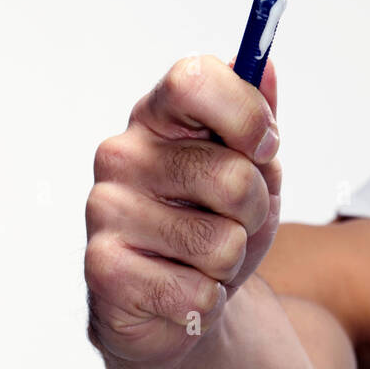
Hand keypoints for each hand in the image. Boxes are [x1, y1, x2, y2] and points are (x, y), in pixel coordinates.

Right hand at [84, 55, 281, 368]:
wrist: (179, 302)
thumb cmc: (216, 223)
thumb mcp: (253, 168)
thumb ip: (259, 119)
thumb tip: (264, 66)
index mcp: (158, 116)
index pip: (194, 80)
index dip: (246, 114)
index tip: (267, 146)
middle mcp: (122, 154)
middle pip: (232, 176)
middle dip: (255, 210)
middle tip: (231, 220)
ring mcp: (105, 209)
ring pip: (222, 242)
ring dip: (230, 260)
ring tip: (203, 258)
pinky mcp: (102, 270)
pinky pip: (198, 291)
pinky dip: (207, 300)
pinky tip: (182, 290)